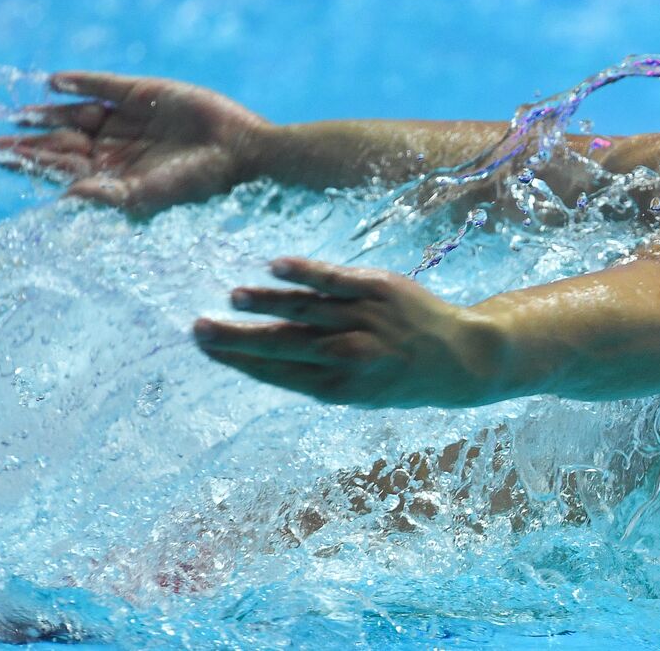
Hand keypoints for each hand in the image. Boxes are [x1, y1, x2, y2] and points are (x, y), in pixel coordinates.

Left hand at [0, 71, 271, 215]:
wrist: (242, 150)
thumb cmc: (200, 182)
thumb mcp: (150, 195)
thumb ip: (106, 195)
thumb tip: (63, 196)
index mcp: (116, 175)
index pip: (64, 167)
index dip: (31, 161)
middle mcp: (118, 147)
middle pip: (64, 141)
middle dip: (30, 140)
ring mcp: (130, 118)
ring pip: (78, 113)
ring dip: (47, 112)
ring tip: (18, 114)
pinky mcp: (145, 93)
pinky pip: (104, 86)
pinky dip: (79, 82)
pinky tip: (54, 81)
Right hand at [193, 257, 505, 407]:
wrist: (460, 357)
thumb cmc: (395, 376)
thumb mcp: (355, 393)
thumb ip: (310, 376)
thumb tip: (255, 359)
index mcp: (339, 388)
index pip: (278, 373)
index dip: (240, 361)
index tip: (206, 349)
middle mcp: (352, 355)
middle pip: (286, 345)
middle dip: (240, 338)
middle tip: (199, 329)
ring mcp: (367, 320)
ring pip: (307, 310)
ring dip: (267, 303)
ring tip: (233, 298)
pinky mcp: (379, 289)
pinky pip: (336, 279)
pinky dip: (306, 272)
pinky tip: (276, 266)